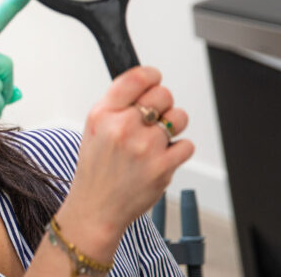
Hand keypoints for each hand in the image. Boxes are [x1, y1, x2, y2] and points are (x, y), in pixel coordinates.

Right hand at [62, 67, 193, 241]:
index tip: (154, 79)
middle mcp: (123, 127)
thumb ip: (117, 105)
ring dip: (173, 125)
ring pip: (179, 117)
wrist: (97, 206)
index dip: (151, 75)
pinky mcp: (162, 167)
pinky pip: (186, 144)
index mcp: (103, 114)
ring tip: (158, 139)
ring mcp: (144, 147)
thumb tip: (145, 84)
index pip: (137, 78)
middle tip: (154, 118)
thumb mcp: (94, 128)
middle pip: (163, 94)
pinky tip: (161, 157)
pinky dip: (178, 150)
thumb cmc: (96, 168)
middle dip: (163, 104)